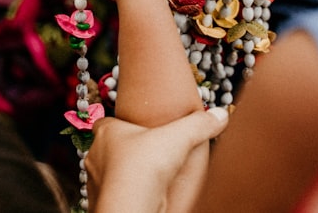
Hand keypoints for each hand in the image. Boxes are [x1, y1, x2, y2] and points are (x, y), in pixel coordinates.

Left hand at [87, 107, 228, 212]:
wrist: (129, 208)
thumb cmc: (144, 166)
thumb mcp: (177, 138)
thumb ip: (198, 125)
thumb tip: (222, 113)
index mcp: (106, 132)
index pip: (105, 122)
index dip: (121, 125)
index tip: (137, 129)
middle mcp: (95, 154)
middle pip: (108, 148)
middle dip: (125, 151)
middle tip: (147, 155)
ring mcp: (95, 179)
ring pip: (109, 172)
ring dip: (124, 174)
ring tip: (147, 178)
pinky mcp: (100, 201)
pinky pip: (112, 193)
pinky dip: (126, 193)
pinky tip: (143, 196)